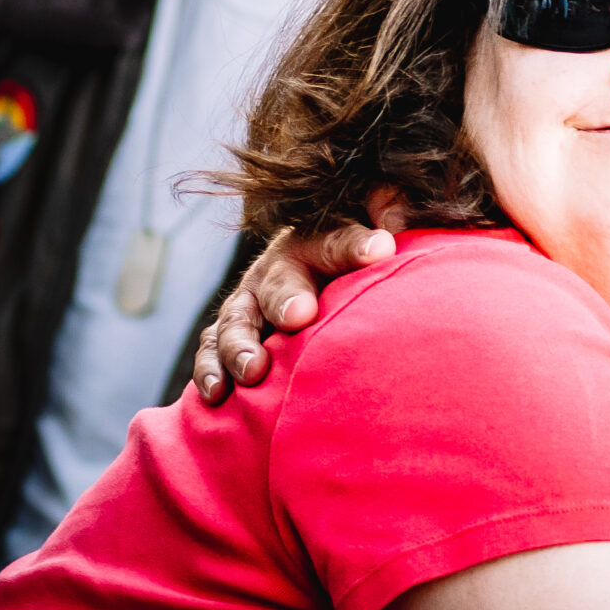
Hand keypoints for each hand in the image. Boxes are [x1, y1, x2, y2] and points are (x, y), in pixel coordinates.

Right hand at [193, 212, 403, 403]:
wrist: (309, 286)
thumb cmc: (348, 270)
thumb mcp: (369, 242)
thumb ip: (383, 219)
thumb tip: (398, 215)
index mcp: (313, 244)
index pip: (337, 241)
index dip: (356, 246)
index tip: (380, 250)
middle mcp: (274, 273)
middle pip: (279, 284)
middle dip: (287, 299)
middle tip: (299, 316)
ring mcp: (247, 306)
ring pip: (236, 321)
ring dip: (240, 345)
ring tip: (252, 370)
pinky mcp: (227, 338)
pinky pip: (212, 351)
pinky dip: (210, 371)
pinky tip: (216, 395)